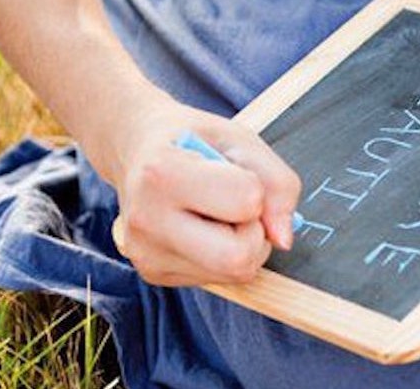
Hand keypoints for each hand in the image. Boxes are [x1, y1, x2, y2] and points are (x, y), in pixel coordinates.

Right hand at [109, 100, 301, 285]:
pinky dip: (224, 256)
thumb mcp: (241, 141)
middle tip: (235, 205)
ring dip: (243, 245)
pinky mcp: (153, 272)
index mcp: (162, 172)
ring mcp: (146, 253)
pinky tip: (201, 229)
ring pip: (234, 273)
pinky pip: (219, 279)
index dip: (255, 187)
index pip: (246, 202)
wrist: (136, 149)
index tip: (230, 172)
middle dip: (255, 232)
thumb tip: (284, 240)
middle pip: (238, 258)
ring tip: (215, 213)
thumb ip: (278, 184)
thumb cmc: (192, 140)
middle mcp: (146, 219)